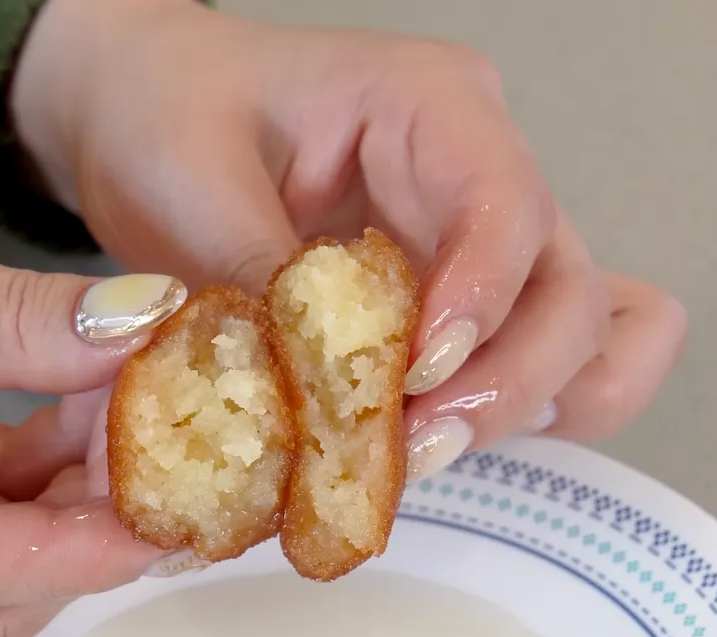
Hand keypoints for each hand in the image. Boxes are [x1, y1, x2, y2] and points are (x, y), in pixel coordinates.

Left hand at [11, 0, 685, 477]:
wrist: (146, 110)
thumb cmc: (171, 108)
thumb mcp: (192, 177)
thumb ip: (262, 280)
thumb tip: (311, 393)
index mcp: (431, 105)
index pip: (506, 202)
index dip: (482, 299)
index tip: (419, 373)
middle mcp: (476, 174)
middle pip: (565, 288)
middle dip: (506, 380)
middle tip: (414, 443)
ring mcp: (474, 244)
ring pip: (571, 337)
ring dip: (512, 409)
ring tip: (411, 451)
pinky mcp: (451, 303)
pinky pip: (531, 362)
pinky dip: (514, 415)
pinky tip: (444, 439)